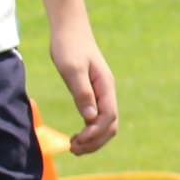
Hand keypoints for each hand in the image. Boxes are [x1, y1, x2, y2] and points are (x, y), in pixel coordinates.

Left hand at [47, 23, 116, 154]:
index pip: (108, 118)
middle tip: (73, 149)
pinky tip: (77, 135)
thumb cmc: (69, 47)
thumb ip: (82, 93)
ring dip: (93, 139)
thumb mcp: (72, 70)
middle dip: (95, 141)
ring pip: (105, 124)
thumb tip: (89, 118)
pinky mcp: (93, 93)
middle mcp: (107, 92)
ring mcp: (102, 93)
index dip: (94, 134)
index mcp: (106, 86)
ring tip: (74, 146)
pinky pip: (97, 118)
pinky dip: (90, 130)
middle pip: (110, 125)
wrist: (69, 30)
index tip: (76, 141)